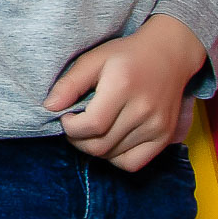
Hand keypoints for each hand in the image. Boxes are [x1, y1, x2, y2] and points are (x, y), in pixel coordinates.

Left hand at [43, 15, 205, 171]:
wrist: (168, 55)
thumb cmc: (126, 55)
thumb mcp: (94, 58)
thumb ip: (70, 83)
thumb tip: (50, 107)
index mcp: (123, 86)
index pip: (91, 125)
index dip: (71, 126)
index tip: (67, 116)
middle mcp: (143, 109)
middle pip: (100, 145)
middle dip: (78, 140)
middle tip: (76, 125)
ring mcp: (157, 126)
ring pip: (113, 156)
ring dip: (95, 148)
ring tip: (93, 129)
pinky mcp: (165, 137)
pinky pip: (132, 163)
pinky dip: (115, 158)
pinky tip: (111, 139)